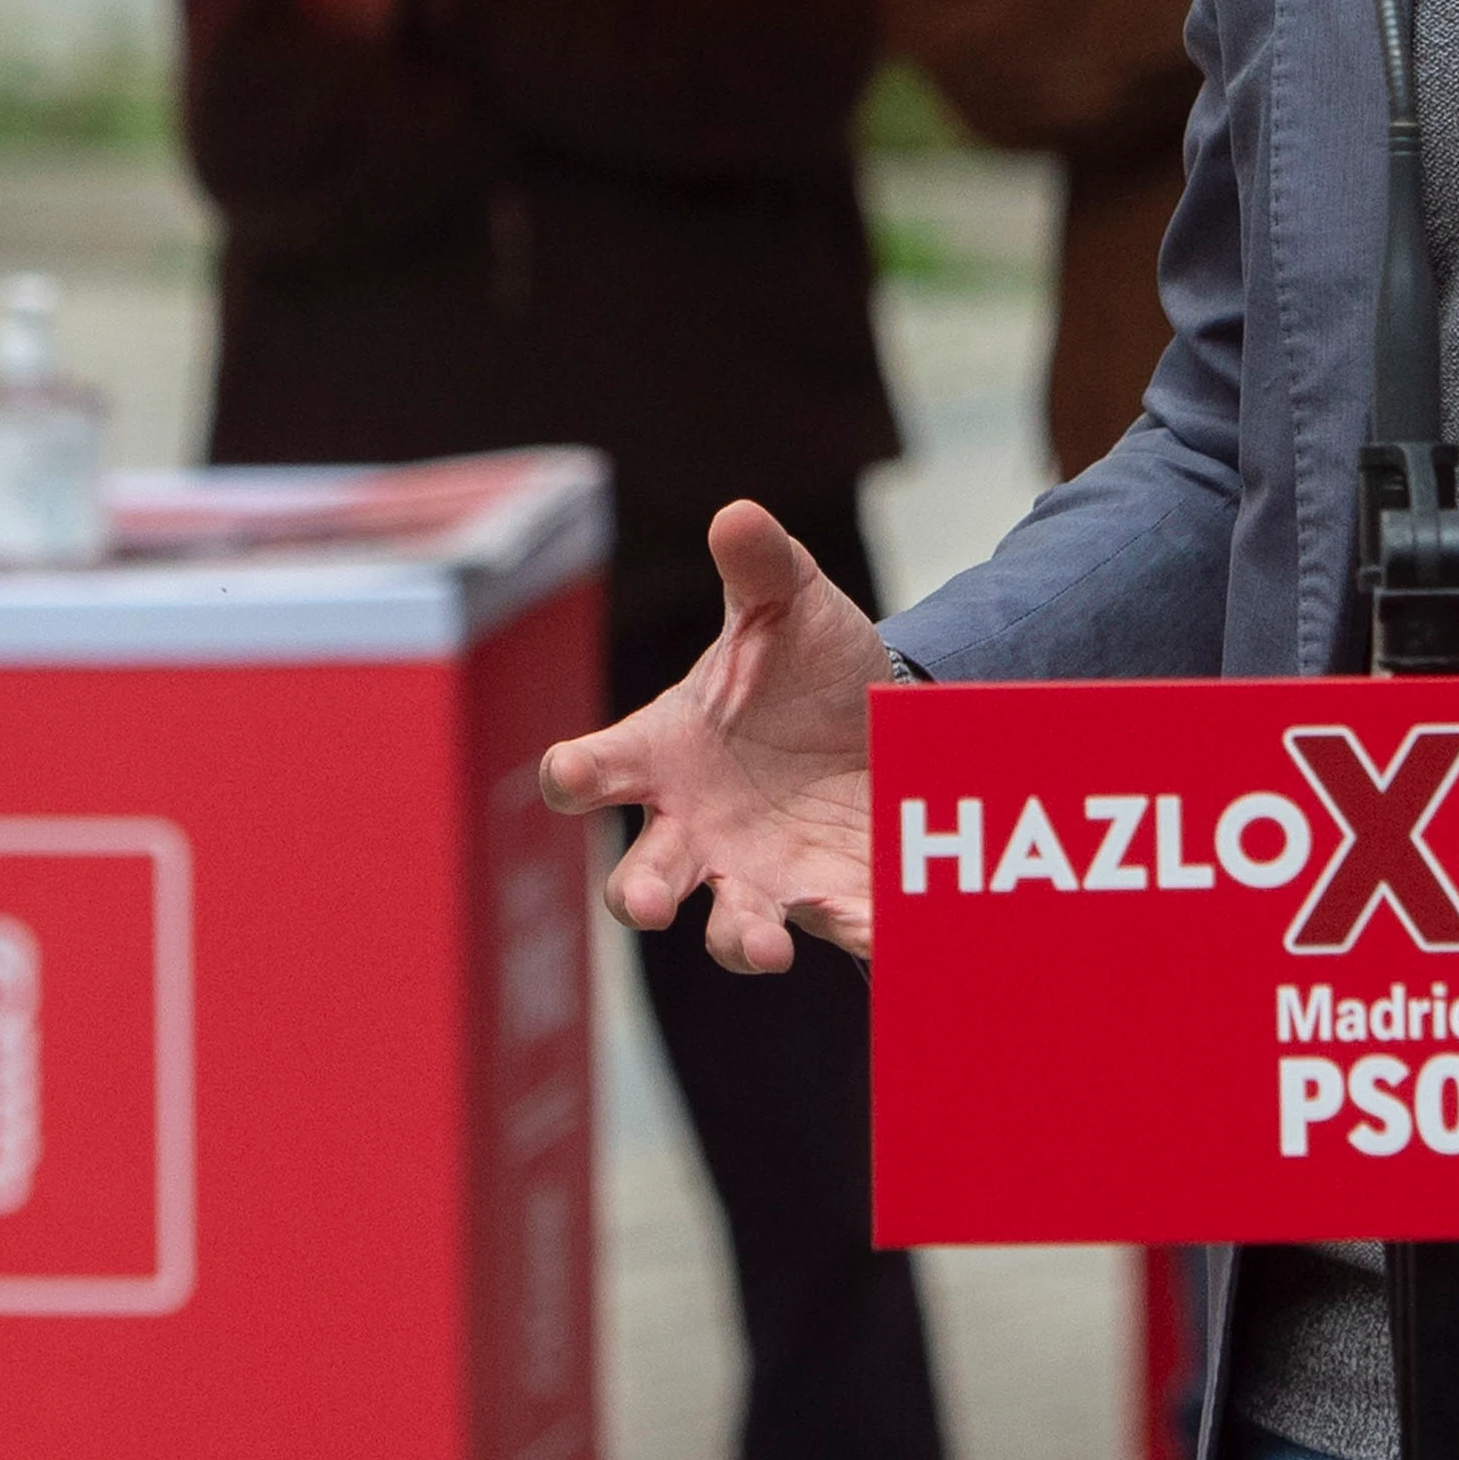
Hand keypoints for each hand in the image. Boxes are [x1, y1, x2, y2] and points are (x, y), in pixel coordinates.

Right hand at [542, 501, 883, 972]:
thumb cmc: (797, 666)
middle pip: (645, 878)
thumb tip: (739, 514)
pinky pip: (842, 926)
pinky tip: (887, 933)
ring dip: (743, 938)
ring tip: (763, 945)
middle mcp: (695, 829)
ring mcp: (760, 872)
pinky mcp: (831, 896)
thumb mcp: (786, 605)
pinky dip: (861, 933)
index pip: (593, 772)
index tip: (571, 775)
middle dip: (642, 895)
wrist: (877, 721)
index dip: (575, 775)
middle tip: (650, 905)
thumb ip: (761, 566)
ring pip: (735, 925)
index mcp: (661, 754)